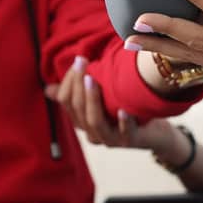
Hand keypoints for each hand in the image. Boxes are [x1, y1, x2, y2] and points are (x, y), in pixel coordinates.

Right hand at [45, 55, 176, 149]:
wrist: (155, 131)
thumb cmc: (125, 110)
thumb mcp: (101, 99)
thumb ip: (78, 93)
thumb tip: (48, 89)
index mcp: (83, 121)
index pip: (66, 102)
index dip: (69, 82)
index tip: (78, 61)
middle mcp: (93, 133)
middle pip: (78, 110)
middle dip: (77, 84)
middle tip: (82, 62)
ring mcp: (111, 139)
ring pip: (94, 122)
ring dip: (91, 100)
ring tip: (92, 79)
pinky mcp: (130, 141)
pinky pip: (124, 133)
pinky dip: (123, 122)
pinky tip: (122, 110)